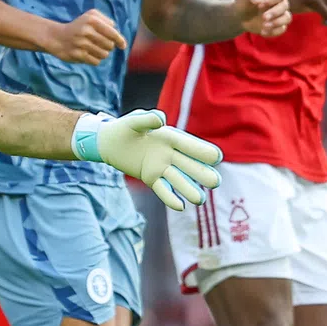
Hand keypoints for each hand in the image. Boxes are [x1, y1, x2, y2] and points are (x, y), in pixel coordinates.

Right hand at [45, 10, 127, 64]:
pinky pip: (96, 61)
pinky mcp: (77, 55)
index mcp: (91, 20)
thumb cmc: (78, 26)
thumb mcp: (90, 16)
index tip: (123, 46)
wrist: (57, 37)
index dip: (120, 40)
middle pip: (109, 45)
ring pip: (104, 54)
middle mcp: (86, 31)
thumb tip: (117, 33)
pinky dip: (95, 60)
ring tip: (93, 49)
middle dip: (108, 46)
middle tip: (100, 44)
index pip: (112, 33)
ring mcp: (81, 44)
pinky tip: (88, 54)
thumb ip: (106, 20)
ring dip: (101, 53)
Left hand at [74, 109, 223, 211]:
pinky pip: (162, 189)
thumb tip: (161, 119)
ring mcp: (161, 167)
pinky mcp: (150, 178)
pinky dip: (170, 198)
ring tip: (199, 200)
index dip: (202, 151)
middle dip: (202, 174)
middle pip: (189, 166)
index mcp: (170, 138)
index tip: (216, 158)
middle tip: (215, 182)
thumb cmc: (125, 128)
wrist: (110, 142)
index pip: (189, 145)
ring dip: (189, 190)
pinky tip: (180, 207)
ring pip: (178, 180)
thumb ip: (147, 118)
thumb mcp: (134, 120)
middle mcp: (170, 154)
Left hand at [233, 0, 290, 37]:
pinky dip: (273, 31)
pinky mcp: (278, 25)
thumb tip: (259, 0)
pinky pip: (282, 29)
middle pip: (285, 6)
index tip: (259, 5)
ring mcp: (280, 14)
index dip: (271, 0)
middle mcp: (280, 1)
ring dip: (277, 23)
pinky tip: (262, 32)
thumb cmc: (243, 0)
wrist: (240, 15)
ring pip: (287, 18)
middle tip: (263, 17)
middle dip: (275, 12)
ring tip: (264, 26)